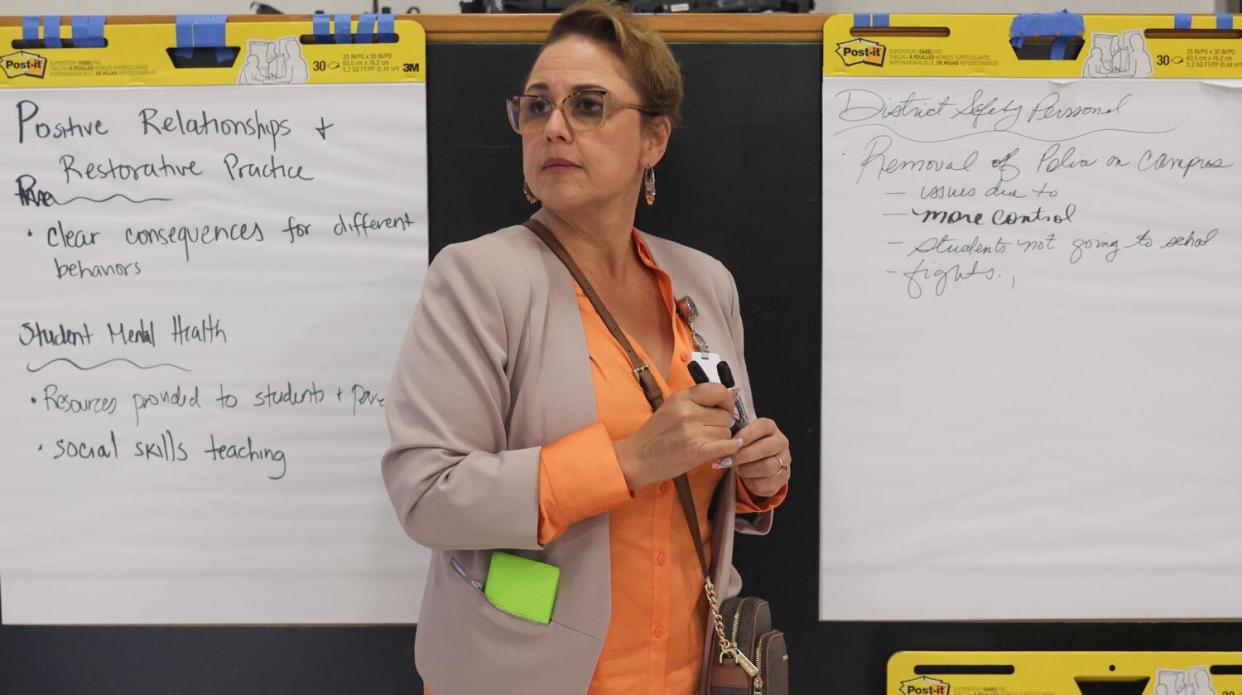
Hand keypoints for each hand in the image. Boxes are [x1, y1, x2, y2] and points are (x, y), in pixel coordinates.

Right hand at [614, 383, 742, 489]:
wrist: (637, 458)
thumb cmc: (653, 436)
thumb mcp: (672, 407)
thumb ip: (698, 400)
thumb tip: (733, 394)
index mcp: (681, 397)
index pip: (719, 390)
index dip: (726, 401)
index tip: (724, 409)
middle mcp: (687, 411)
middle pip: (725, 414)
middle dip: (722, 423)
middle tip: (708, 431)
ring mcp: (692, 431)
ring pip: (726, 431)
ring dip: (721, 438)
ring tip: (704, 442)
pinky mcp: (697, 451)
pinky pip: (728, 445)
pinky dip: (730, 448)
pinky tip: (723, 450)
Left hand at [731, 417, 790, 498]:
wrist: (758, 467)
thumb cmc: (746, 448)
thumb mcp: (741, 438)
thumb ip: (735, 438)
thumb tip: (723, 444)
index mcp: (770, 427)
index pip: (762, 426)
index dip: (747, 434)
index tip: (733, 442)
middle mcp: (781, 442)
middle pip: (764, 448)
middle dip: (742, 456)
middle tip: (725, 461)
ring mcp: (784, 460)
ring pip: (767, 466)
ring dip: (747, 470)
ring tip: (737, 469)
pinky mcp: (782, 478)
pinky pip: (766, 482)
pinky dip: (752, 482)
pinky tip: (746, 478)